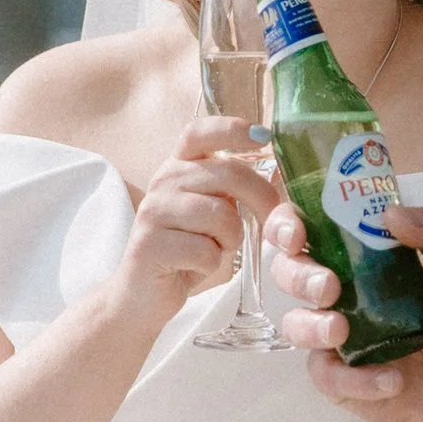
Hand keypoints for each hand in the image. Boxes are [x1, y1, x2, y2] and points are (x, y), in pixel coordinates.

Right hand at [115, 120, 278, 319]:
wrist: (143, 292)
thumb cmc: (187, 250)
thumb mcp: (213, 213)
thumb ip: (236, 192)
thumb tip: (279, 178)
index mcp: (179, 166)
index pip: (200, 133)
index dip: (232, 129)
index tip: (264, 136)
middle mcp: (164, 180)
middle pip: (228, 175)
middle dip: (261, 200)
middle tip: (272, 220)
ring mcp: (154, 211)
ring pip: (221, 216)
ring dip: (230, 239)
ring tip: (215, 247)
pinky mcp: (150, 244)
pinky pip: (205, 250)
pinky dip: (212, 263)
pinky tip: (195, 265)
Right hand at [263, 199, 422, 421]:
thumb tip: (391, 214)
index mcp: (357, 255)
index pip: (306, 230)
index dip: (286, 226)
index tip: (298, 234)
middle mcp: (338, 291)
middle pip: (288, 273)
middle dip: (299, 277)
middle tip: (329, 287)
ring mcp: (335, 336)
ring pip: (295, 325)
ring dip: (312, 327)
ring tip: (342, 331)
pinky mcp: (341, 379)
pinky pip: (326, 376)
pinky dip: (355, 380)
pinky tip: (391, 379)